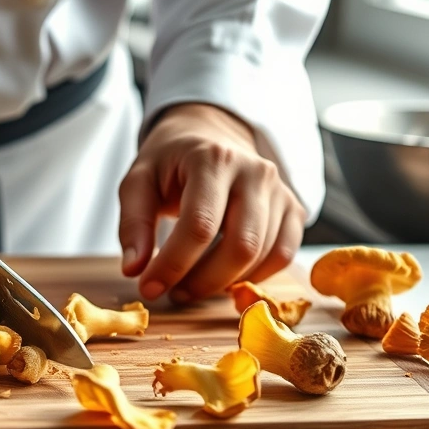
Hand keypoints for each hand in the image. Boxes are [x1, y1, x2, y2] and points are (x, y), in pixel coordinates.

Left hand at [118, 103, 306, 302]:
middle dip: (203, 281)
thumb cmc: (170, 163)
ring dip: (223, 283)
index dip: (173, 264)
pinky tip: (222, 276)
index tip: (149, 287)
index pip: (200, 225)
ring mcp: (280, 190)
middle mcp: (255, 172)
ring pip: (262, 256)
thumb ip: (134, 224)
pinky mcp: (293, 208)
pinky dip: (252, 277)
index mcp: (213, 159)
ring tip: (191, 284)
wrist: (209, 136)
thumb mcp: (138, 182)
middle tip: (174, 293)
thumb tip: (134, 270)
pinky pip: (282, 256)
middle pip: (240, 246)